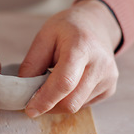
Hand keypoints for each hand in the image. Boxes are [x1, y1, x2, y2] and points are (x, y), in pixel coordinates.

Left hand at [19, 0, 121, 116]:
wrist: (96, 24)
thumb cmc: (67, 28)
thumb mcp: (44, 36)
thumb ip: (32, 63)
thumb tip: (23, 91)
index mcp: (82, 47)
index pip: (64, 82)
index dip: (45, 99)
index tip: (30, 109)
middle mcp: (101, 64)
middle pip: (71, 101)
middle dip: (49, 106)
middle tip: (35, 98)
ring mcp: (108, 78)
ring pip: (77, 106)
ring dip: (59, 102)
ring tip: (53, 82)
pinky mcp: (110, 89)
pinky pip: (84, 104)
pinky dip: (70, 99)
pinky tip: (69, 83)